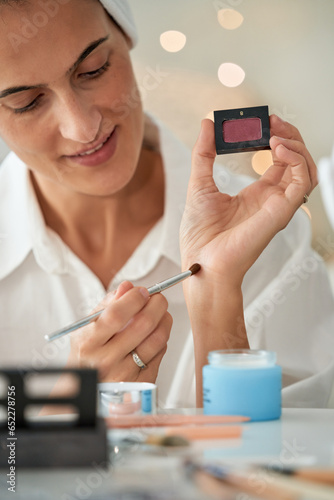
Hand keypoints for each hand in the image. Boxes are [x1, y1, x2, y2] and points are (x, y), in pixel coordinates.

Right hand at [67, 281, 171, 382]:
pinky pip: (160, 353)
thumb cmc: (89, 354)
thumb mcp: (87, 328)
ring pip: (157, 338)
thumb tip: (128, 287)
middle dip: (156, 304)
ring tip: (160, 313)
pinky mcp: (142, 383)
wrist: (89, 387)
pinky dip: (161, 338)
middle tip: (157, 297)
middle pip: (143, 324)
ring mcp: (125, 374)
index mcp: (88, 342)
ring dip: (164, 319)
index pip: (116, 315)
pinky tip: (154, 334)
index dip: (134, 299)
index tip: (142, 291)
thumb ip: (107, 305)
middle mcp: (106, 360)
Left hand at [180, 115, 316, 283]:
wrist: (201, 262)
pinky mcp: (281, 211)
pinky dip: (296, 160)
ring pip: (306, 169)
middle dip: (289, 135)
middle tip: (272, 121)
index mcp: (256, 194)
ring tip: (276, 134)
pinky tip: (277, 148)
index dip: (276, 138)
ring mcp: (278, 205)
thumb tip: (207, 124)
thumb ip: (204, 154)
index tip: (263, 122)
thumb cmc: (200, 234)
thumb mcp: (199, 184)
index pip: (279, 160)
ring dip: (296, 146)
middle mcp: (272, 198)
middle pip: (296, 161)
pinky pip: (302, 181)